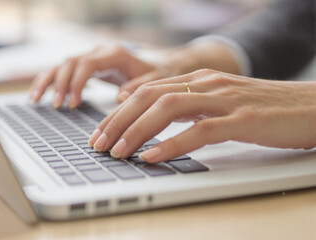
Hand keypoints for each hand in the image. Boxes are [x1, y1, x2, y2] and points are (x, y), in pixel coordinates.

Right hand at [29, 45, 161, 108]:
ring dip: (48, 81)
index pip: (87, 64)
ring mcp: (91, 58)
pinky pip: (62, 71)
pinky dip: (48, 81)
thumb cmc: (158, 74)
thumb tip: (120, 97)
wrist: (160, 65)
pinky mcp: (86, 66)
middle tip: (58, 106)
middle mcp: (99, 53)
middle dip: (60, 84)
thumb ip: (138, 87)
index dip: (77, 83)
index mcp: (114, 54)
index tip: (73, 103)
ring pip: (62, 64)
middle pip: (70, 62)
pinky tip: (38, 95)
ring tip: (36, 100)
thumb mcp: (154, 81)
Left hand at [88, 69, 315, 162]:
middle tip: (98, 143)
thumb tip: (157, 125)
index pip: (148, 90)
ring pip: (167, 110)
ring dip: (135, 132)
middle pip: (149, 97)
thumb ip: (191, 109)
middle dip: (117, 121)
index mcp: (200, 80)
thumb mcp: (221, 103)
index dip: (119, 111)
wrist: (314, 106)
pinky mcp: (243, 119)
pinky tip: (151, 156)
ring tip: (117, 152)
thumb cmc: (266, 108)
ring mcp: (224, 100)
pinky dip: (171, 144)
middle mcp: (207, 84)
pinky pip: (199, 131)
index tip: (102, 131)